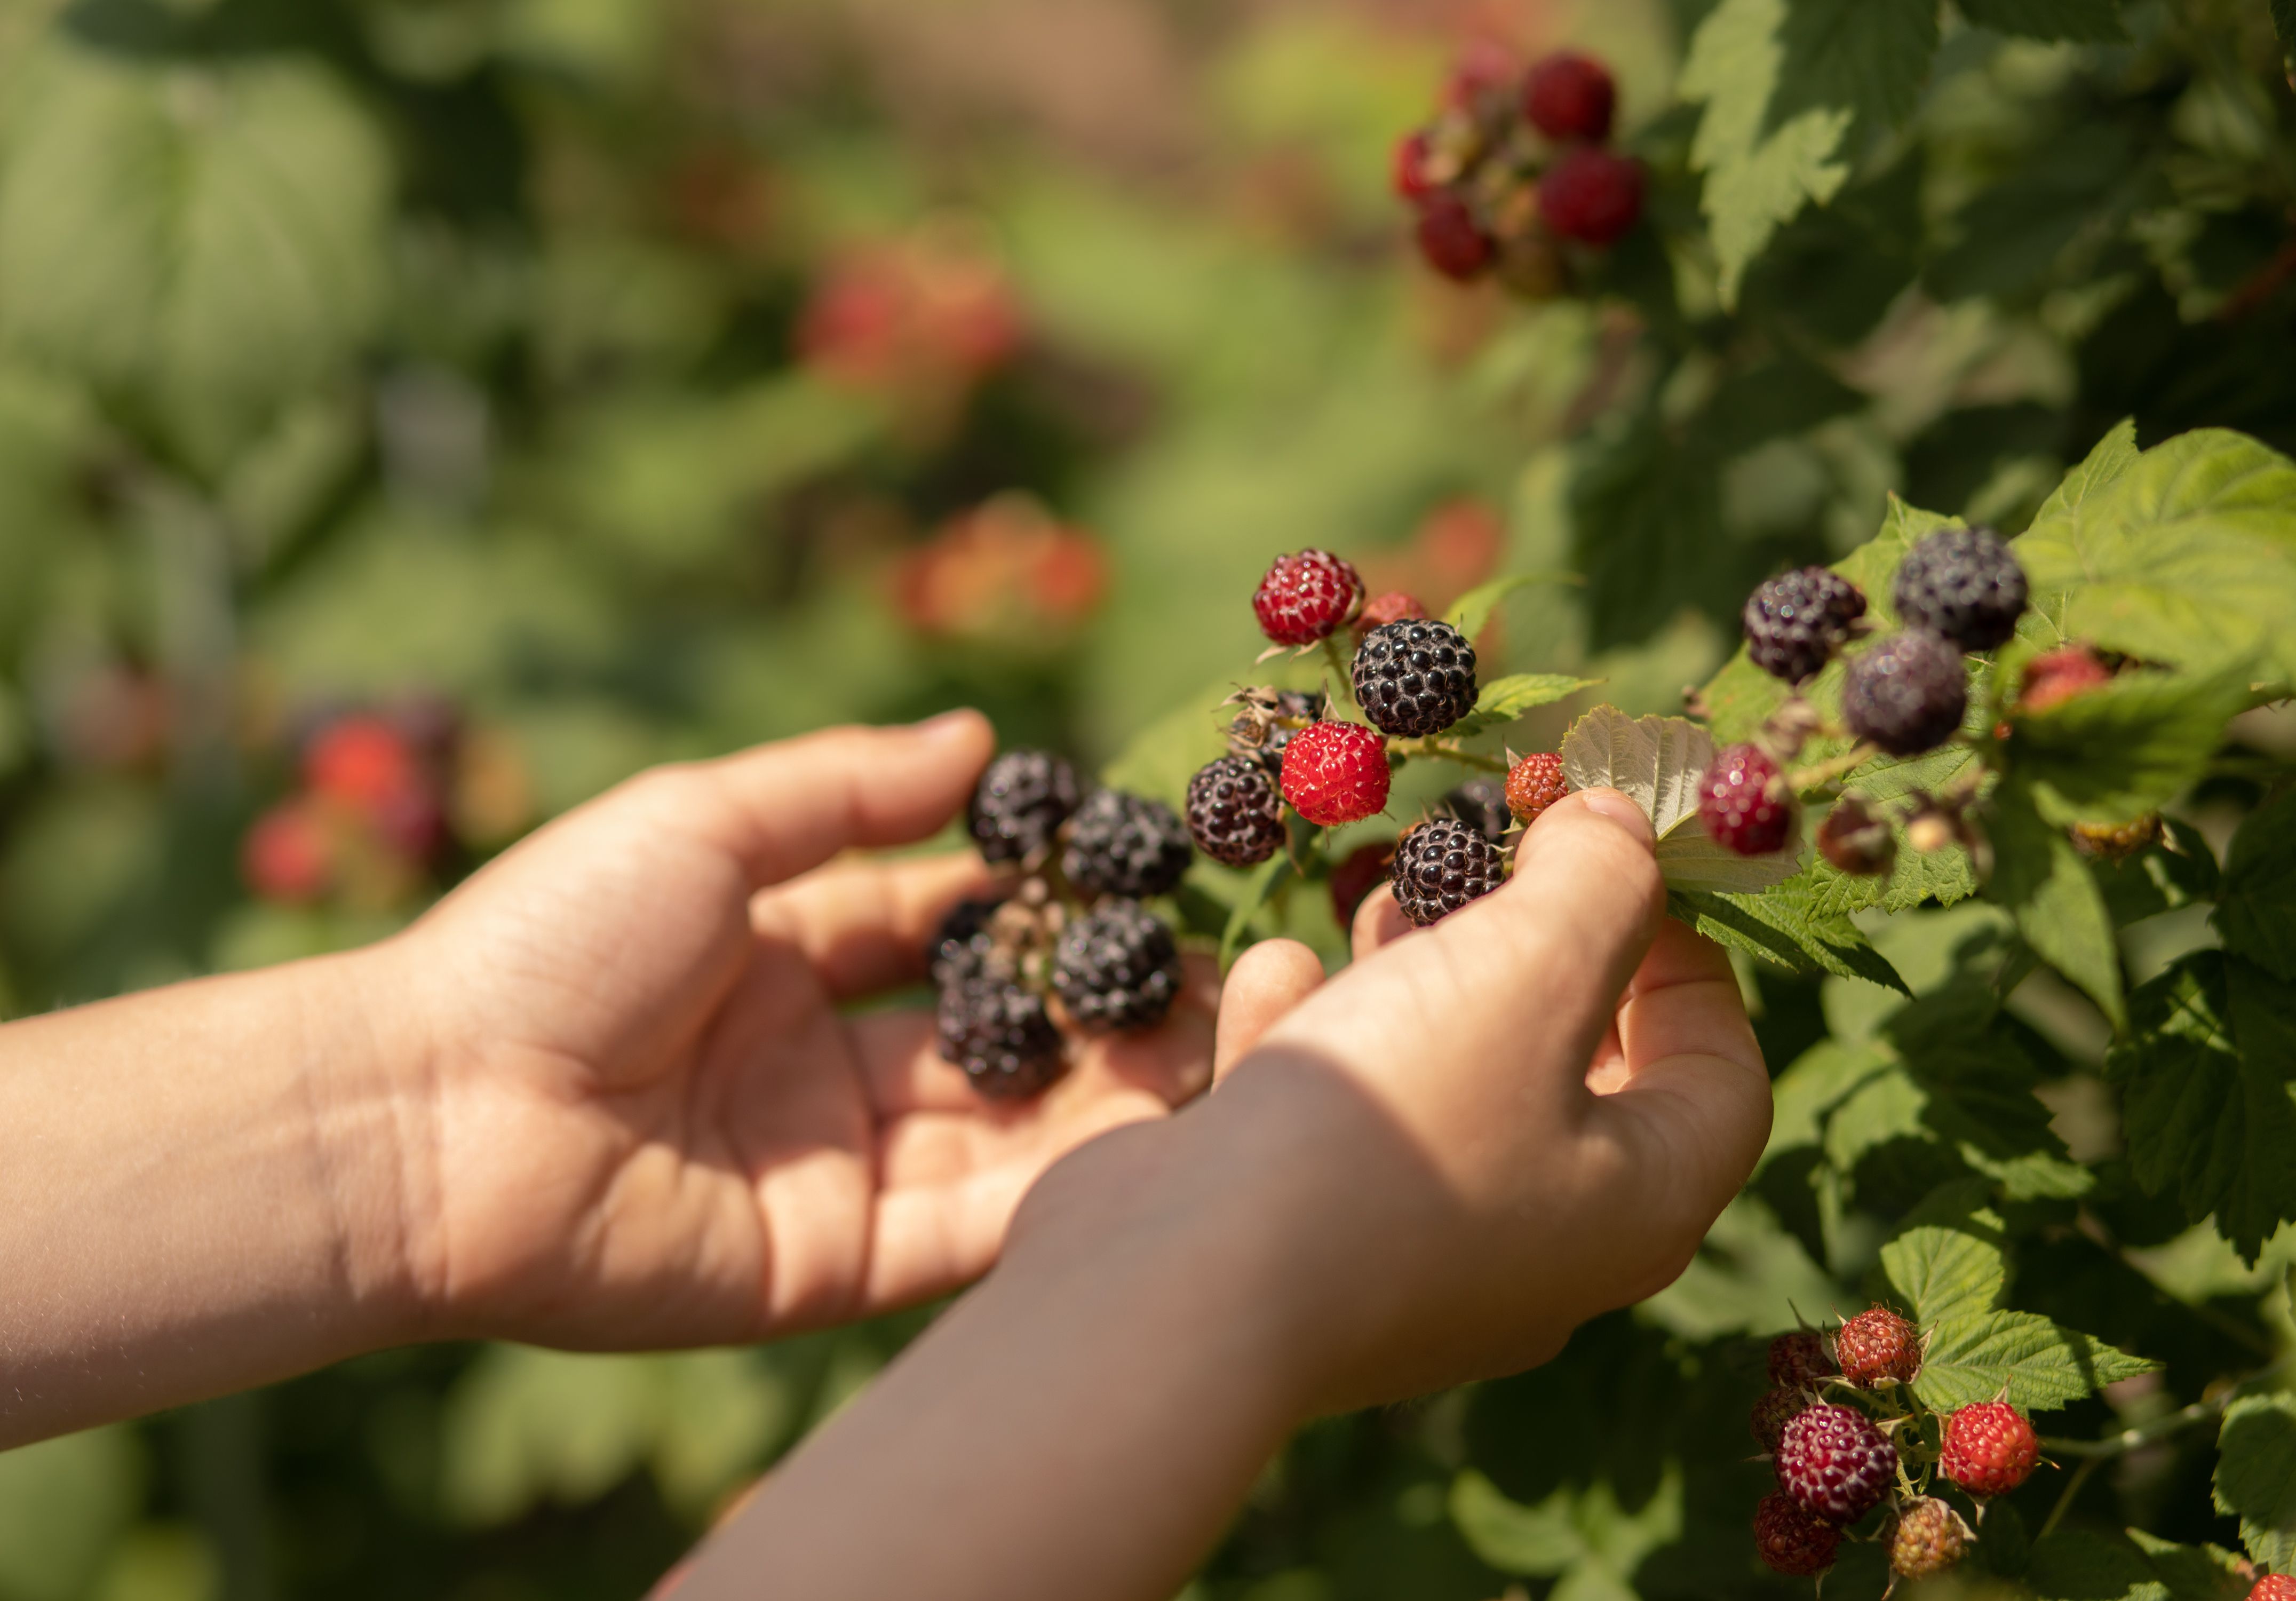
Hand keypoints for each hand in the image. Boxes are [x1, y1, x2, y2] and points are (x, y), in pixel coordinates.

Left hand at [371, 712, 1214, 1348]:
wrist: (431, 1113)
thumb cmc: (551, 942)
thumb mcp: (705, 825)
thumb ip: (847, 790)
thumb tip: (980, 737)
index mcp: (777, 957)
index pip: (937, 928)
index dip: (1034, 907)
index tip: (1142, 879)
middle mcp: (811, 1066)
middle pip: (986, 1041)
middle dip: (1092, 1012)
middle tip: (1208, 981)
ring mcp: (822, 1170)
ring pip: (994, 1139)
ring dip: (1098, 1102)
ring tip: (1211, 1055)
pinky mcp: (823, 1267)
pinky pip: (957, 1233)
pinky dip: (1045, 1194)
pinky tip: (1140, 1146)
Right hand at [1005, 788, 1770, 1414]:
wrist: (1183, 1288)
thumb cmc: (1392, 1122)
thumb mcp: (1528, 967)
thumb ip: (1598, 884)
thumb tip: (1622, 829)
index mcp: (1637, 1206)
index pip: (1720, 1079)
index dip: (1691, 958)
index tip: (1620, 863)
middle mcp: (1539, 1249)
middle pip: (1573, 1073)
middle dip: (1530, 946)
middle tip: (1491, 860)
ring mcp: (1410, 1256)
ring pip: (1442, 1086)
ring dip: (1416, 977)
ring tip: (1379, 899)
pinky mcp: (1294, 1246)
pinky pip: (1330, 1126)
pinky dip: (1313, 1040)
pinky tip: (1277, 976)